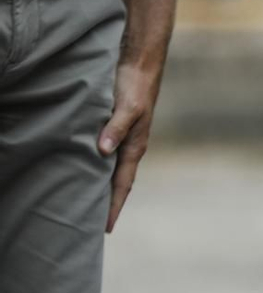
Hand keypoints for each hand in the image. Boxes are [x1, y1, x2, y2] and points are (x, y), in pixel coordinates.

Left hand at [99, 57, 162, 231]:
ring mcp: (126, 140)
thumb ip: (115, 128)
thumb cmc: (135, 85)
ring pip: (114, 172)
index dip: (114, 206)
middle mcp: (131, 148)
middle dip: (110, 205)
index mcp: (135, 147)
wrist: (141, 65)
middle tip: (96, 226)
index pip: (123, 185)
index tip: (106, 227)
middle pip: (119, 184)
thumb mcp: (126, 107)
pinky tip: (90, 172)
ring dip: (105, 189)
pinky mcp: (118, 130)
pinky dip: (100, 171)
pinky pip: (109, 158)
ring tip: (92, 206)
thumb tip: (102, 151)